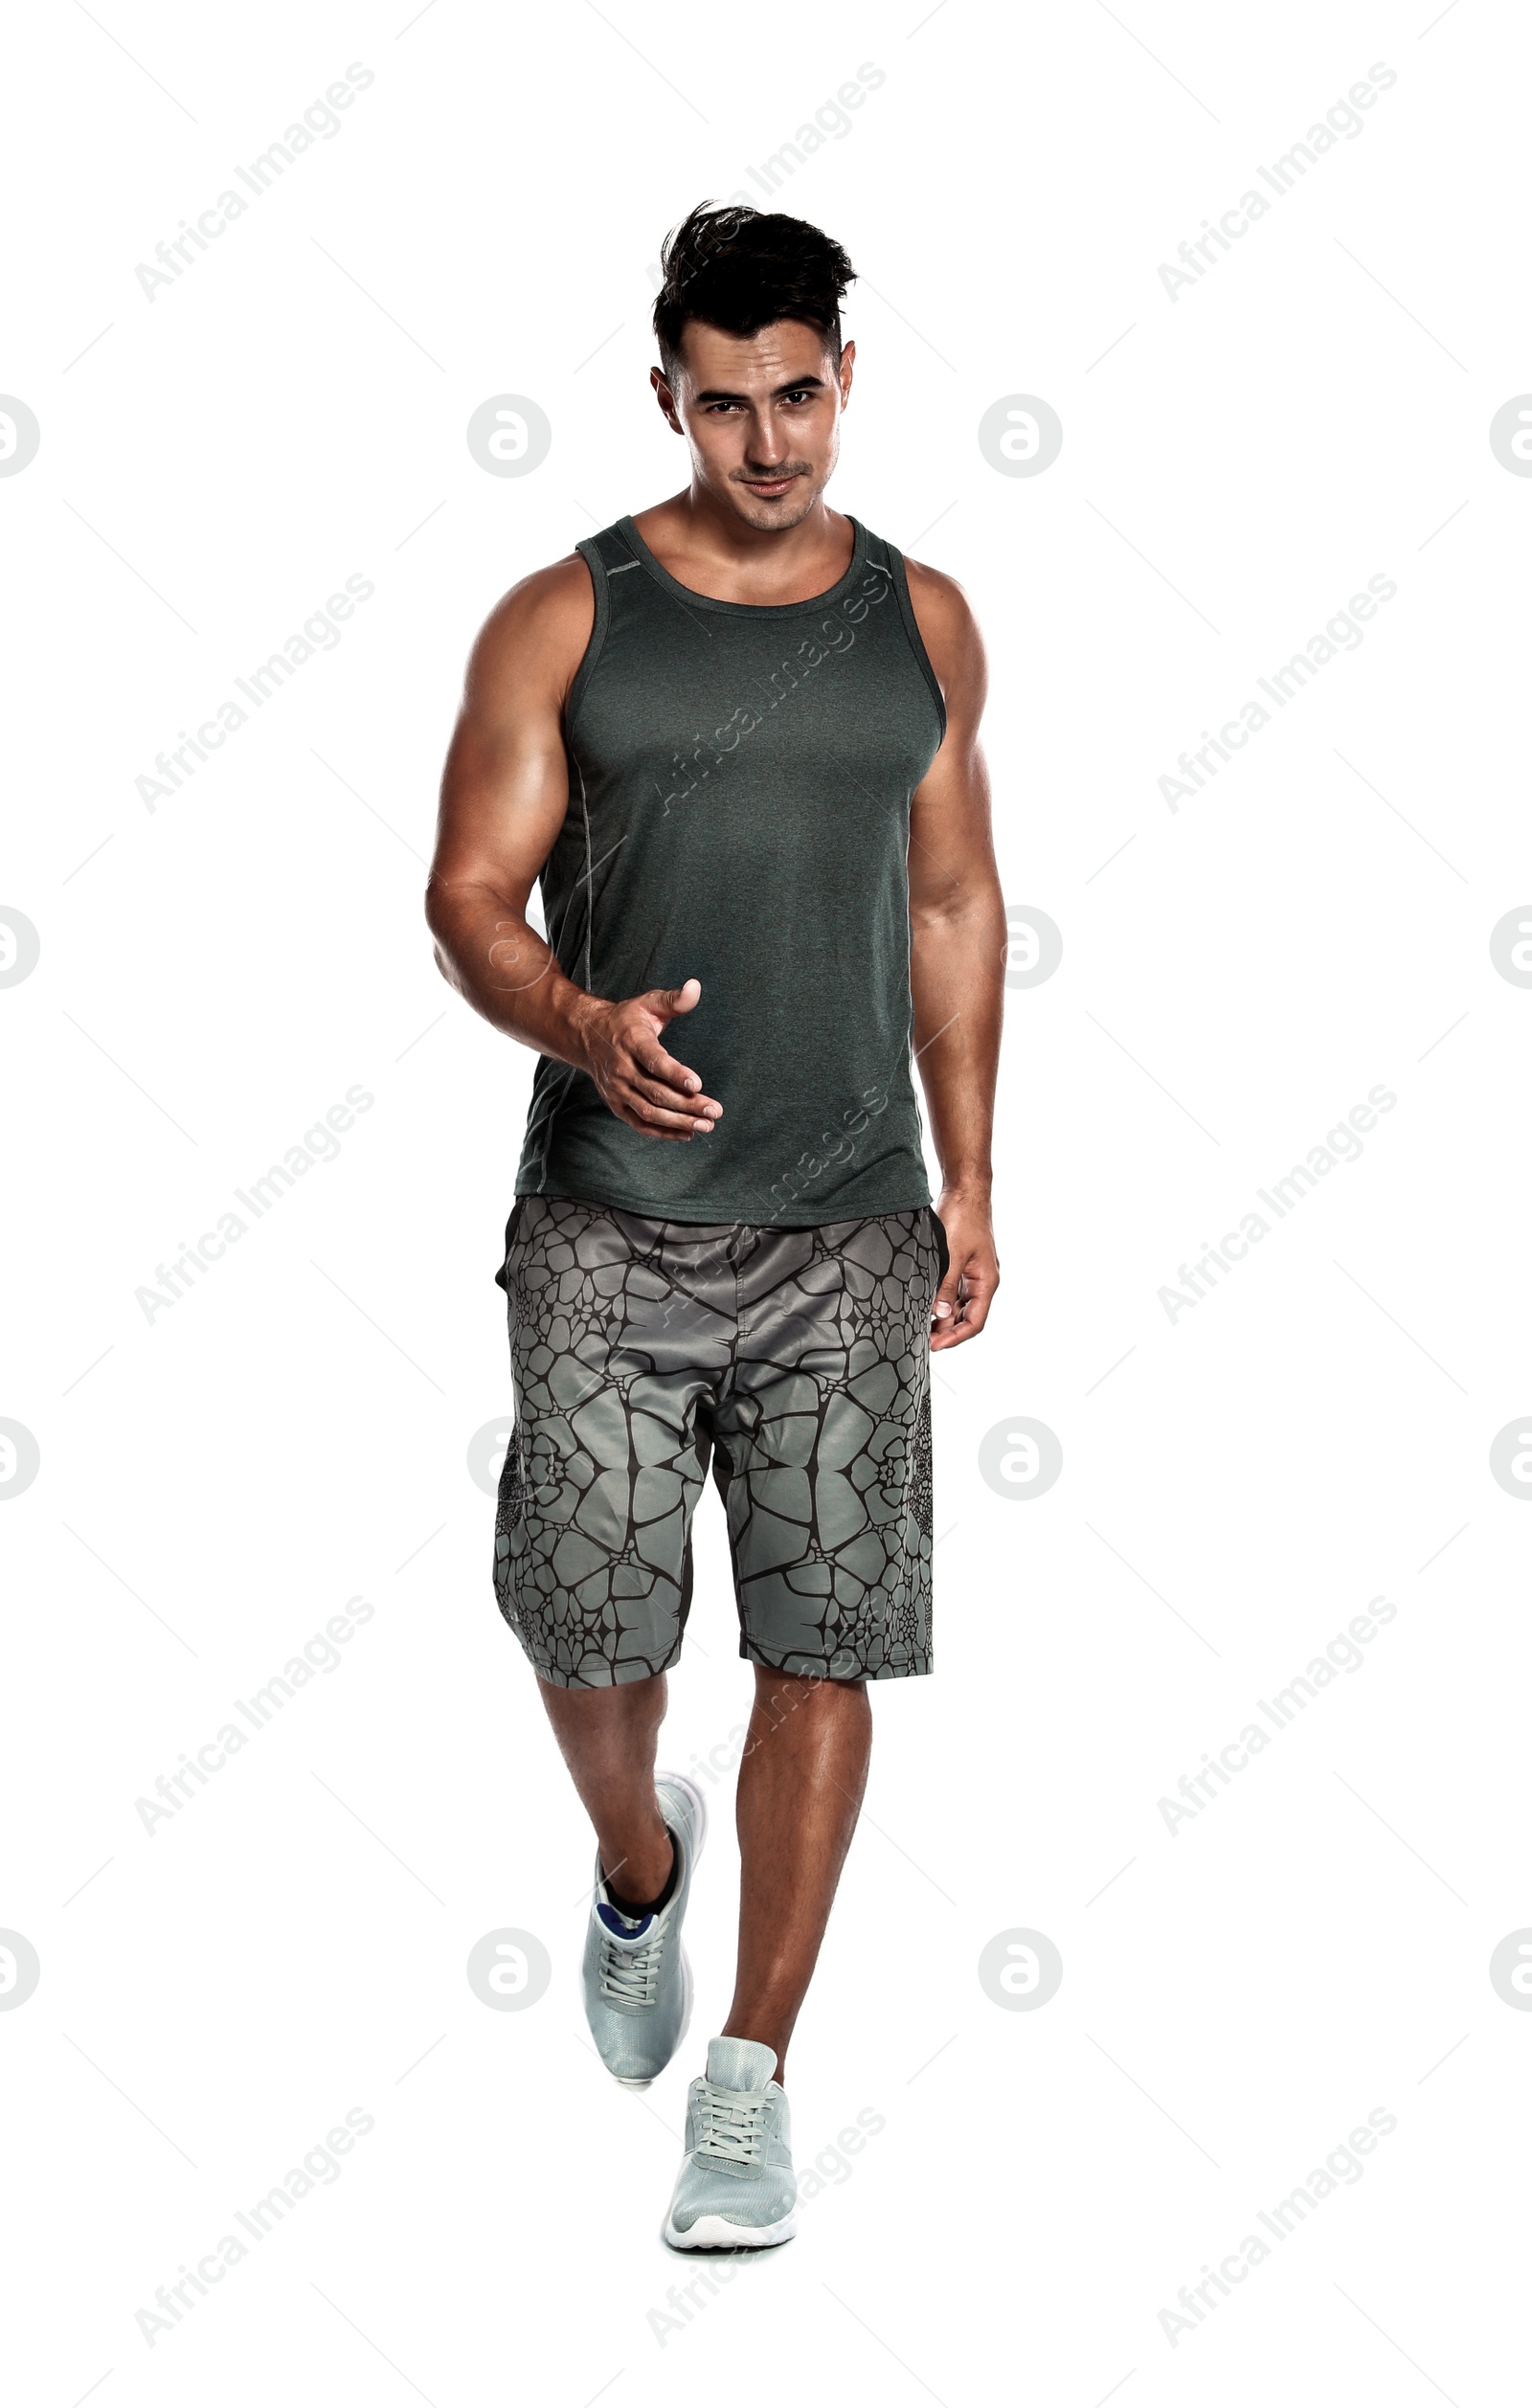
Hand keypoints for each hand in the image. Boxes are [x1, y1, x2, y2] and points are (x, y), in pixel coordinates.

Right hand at [577, 978, 723, 1140]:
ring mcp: (617, 1090)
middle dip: (688, 1104)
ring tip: (707, 1125)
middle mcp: (622, 1068)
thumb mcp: (648, 1003)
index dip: (675, 1073)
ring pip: (650, 1111)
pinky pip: (640, 1123)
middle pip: (656, 1092)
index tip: (697, 1084)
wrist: (587, 1035)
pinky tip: (687, 1133)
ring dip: (679, 1121)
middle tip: (715, 1110)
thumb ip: (674, 1000)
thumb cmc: (627, 1019)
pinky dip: (663, 1132)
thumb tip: (696, 987)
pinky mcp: (617, 1105)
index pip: (654, 1060)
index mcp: (632, 1041)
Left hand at [930, 1188, 997, 1349]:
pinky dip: (942, 1300)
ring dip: (943, 1316)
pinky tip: (926, 1304)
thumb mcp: (951, 1255)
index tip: (935, 1345)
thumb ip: (946, 1286)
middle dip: (947, 1330)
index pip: (974, 1321)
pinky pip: (954, 1291)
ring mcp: (973, 1273)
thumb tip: (941, 1313)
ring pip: (960, 1305)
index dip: (955, 1337)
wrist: (965, 1192)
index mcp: (986, 1282)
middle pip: (967, 1316)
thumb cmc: (964, 1218)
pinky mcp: (963, 1265)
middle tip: (922, 1338)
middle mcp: (982, 1281)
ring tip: (921, 1325)